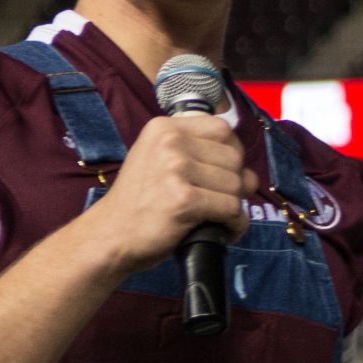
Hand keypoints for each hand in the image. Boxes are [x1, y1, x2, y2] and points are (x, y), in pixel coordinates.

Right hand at [83, 112, 256, 276]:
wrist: (111, 235)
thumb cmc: (139, 203)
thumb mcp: (158, 161)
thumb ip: (197, 156)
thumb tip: (252, 174)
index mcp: (164, 128)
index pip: (222, 129)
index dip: (232, 152)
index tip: (225, 172)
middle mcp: (170, 142)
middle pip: (234, 156)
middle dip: (235, 183)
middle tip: (220, 202)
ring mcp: (176, 169)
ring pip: (236, 184)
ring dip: (235, 206)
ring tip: (218, 218)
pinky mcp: (184, 199)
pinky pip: (232, 209)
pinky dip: (235, 224)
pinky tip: (223, 231)